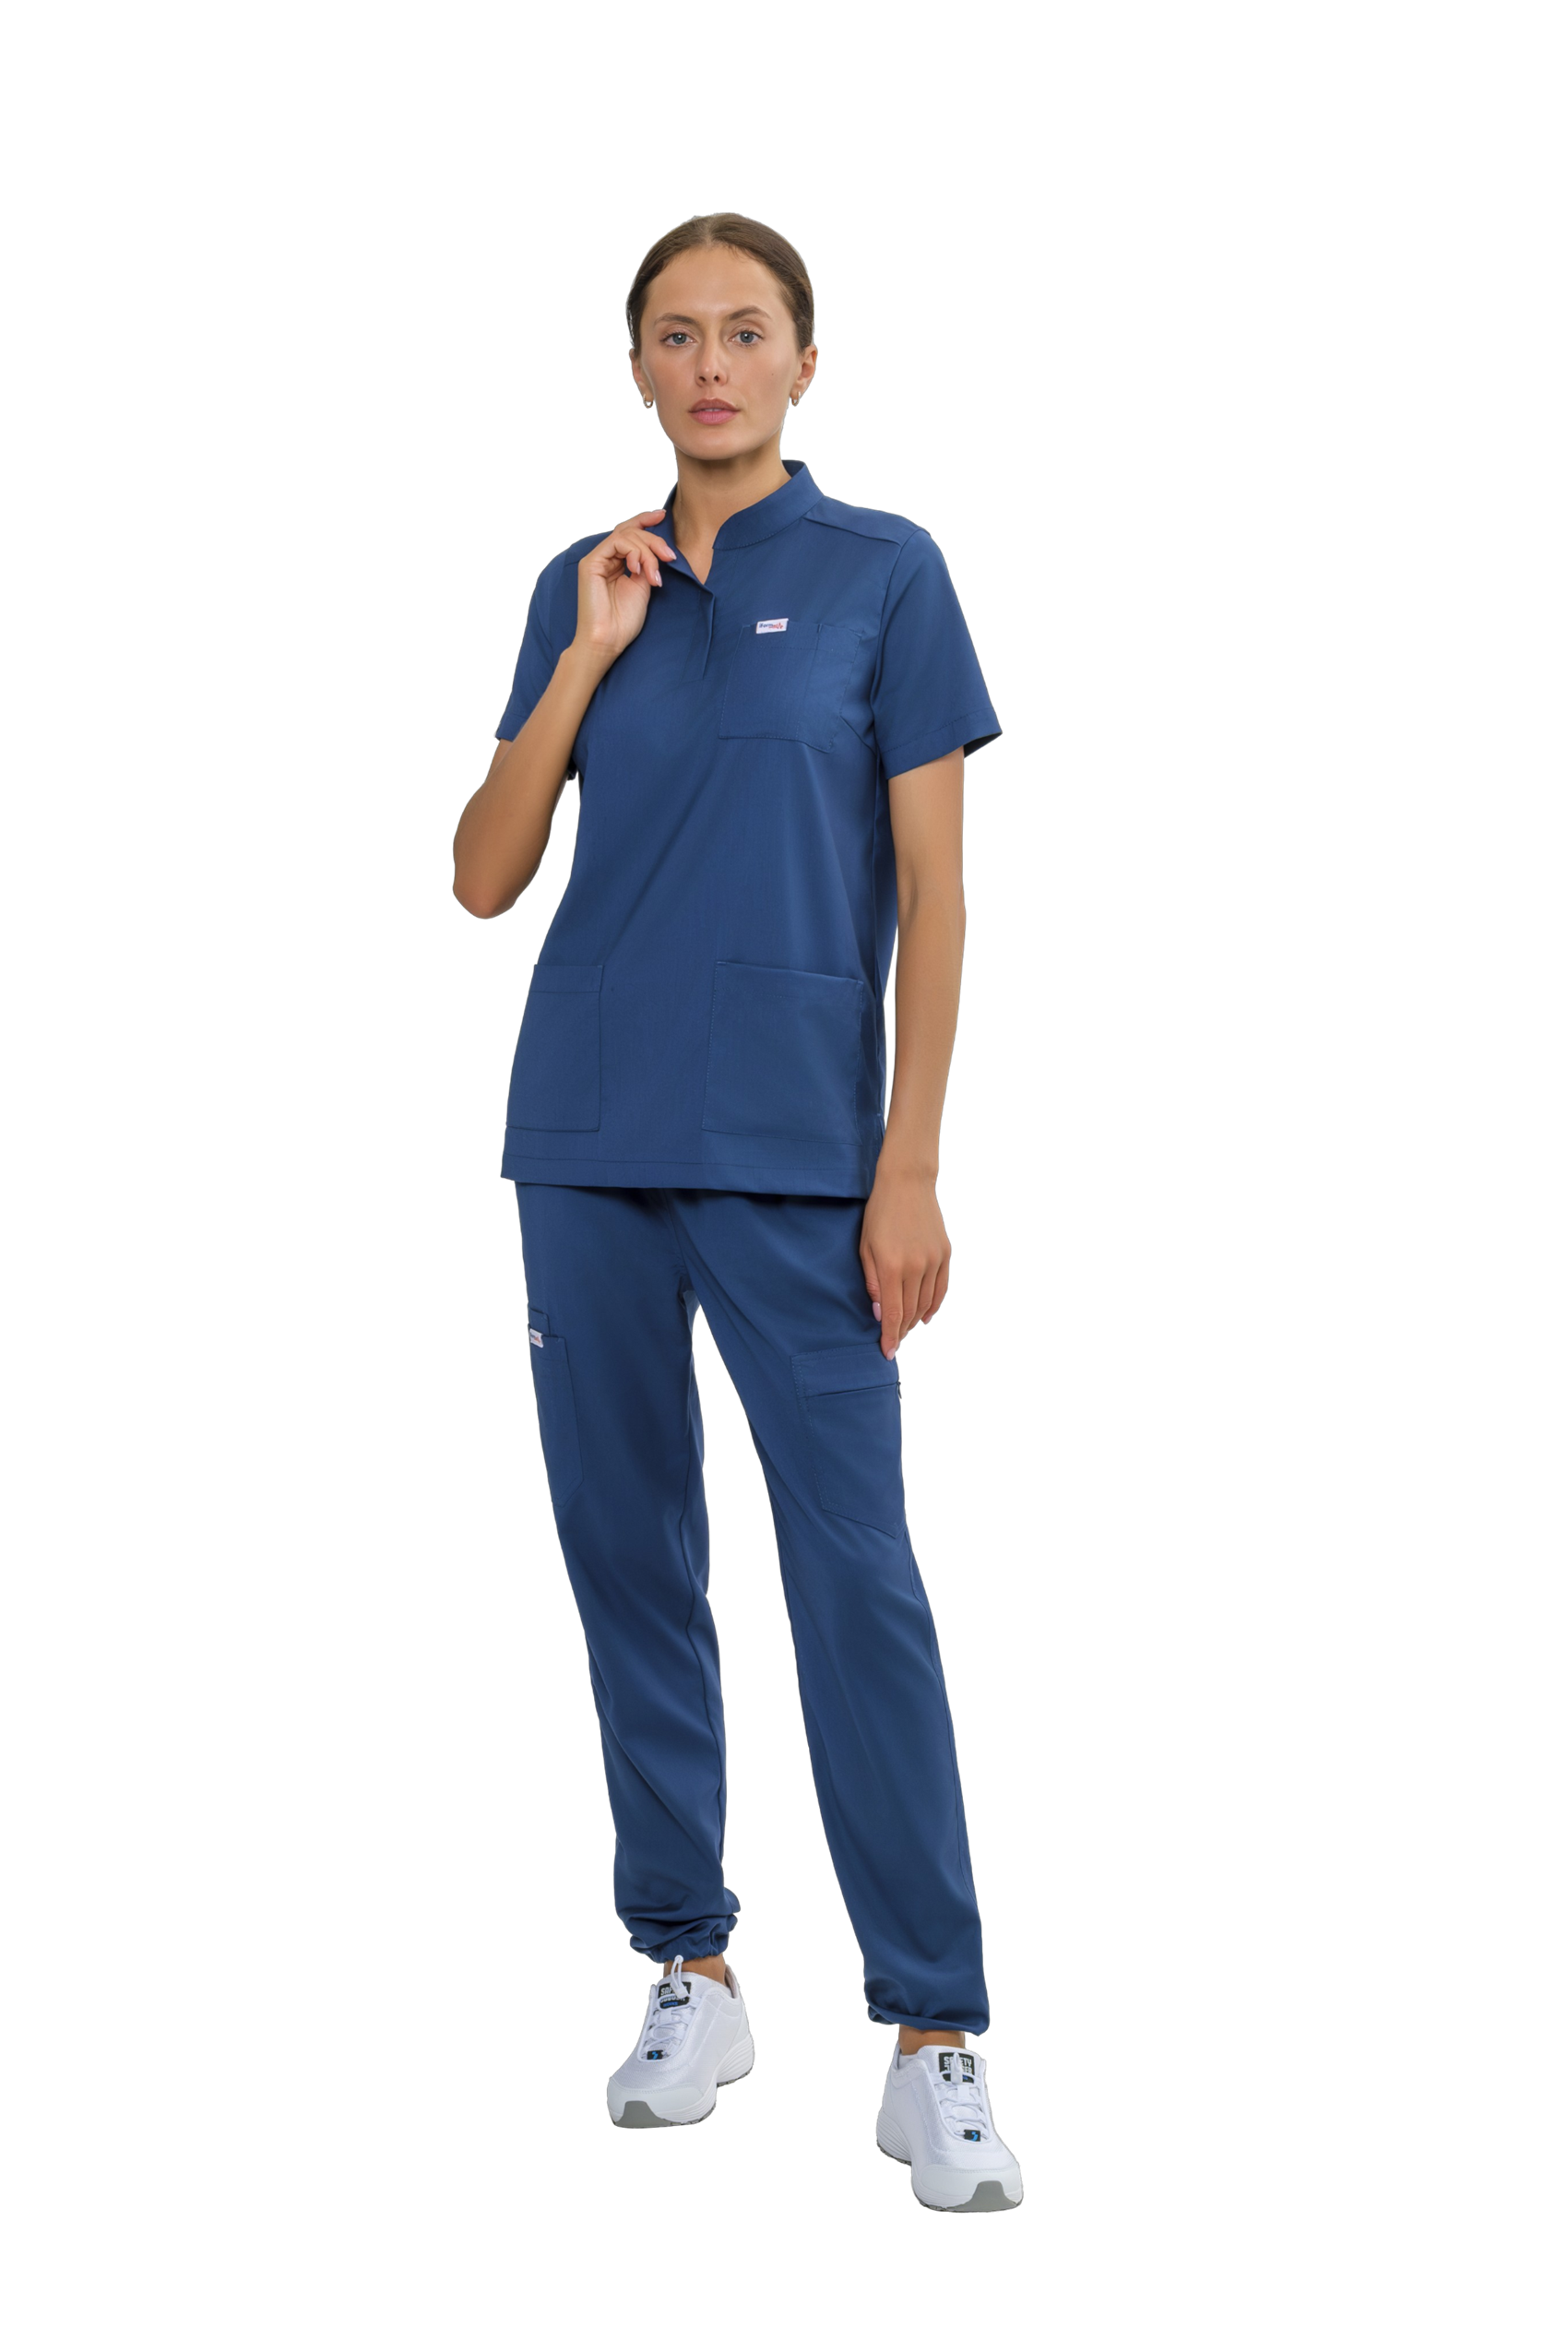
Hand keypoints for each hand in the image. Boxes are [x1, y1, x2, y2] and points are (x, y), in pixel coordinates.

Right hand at [574, 509, 676, 663]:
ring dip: (647, 551)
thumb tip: (658, 550)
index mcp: (616, 563)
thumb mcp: (643, 587)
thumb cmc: (623, 621)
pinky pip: (616, 543)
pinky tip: (639, 571)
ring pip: (626, 535)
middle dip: (654, 540)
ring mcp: (597, 559)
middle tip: (670, 556)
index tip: (663, 516)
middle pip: (630, 531)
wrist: (607, 640)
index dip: (646, 520)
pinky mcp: (591, 563)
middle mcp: (605, 558)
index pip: (630, 533)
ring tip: (654, 575)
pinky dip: (634, 553)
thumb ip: (647, 566)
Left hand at [859, 1168, 950, 1359]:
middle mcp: (916, 1267)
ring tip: (906, 1329)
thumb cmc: (879, 1213)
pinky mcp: (945, 1254)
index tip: (887, 1352)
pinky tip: (926, 1316)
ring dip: (916, 1320)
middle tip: (894, 1341)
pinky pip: (941, 1288)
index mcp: (892, 1266)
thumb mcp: (866, 1247)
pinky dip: (934, 1305)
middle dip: (901, 1331)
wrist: (907, 1183)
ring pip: (927, 1303)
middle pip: (911, 1311)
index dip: (891, 1336)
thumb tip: (880, 1312)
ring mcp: (934, 1260)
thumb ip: (872, 1282)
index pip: (894, 1313)